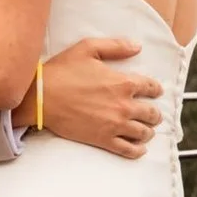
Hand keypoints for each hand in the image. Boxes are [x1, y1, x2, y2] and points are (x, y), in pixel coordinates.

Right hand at [30, 38, 165, 159]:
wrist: (41, 97)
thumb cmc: (62, 70)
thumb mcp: (88, 48)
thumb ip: (116, 46)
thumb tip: (137, 47)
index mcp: (123, 83)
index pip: (151, 87)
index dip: (156, 89)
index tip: (155, 91)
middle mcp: (124, 105)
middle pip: (152, 114)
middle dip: (155, 114)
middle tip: (152, 114)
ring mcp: (115, 125)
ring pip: (144, 133)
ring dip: (148, 131)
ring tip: (146, 130)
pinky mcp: (103, 140)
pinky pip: (129, 150)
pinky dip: (138, 150)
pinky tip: (139, 148)